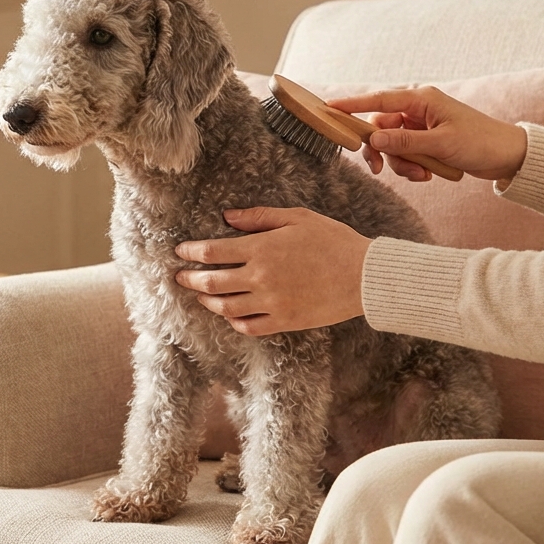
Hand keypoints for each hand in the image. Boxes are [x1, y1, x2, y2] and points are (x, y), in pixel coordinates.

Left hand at [174, 207, 370, 335]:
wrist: (365, 276)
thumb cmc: (333, 241)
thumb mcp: (297, 218)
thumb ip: (259, 217)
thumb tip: (227, 217)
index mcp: (262, 249)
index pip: (212, 252)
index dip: (190, 251)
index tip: (180, 251)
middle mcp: (261, 278)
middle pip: (211, 282)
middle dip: (189, 278)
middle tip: (179, 276)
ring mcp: (271, 303)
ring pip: (225, 308)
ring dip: (207, 301)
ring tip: (200, 295)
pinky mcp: (284, 321)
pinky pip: (249, 326)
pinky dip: (234, 321)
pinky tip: (230, 314)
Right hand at [327, 87, 527, 183]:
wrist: (507, 156)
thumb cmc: (480, 142)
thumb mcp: (440, 144)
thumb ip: (404, 142)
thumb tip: (373, 140)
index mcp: (421, 99)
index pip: (378, 99)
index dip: (352, 104)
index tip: (329, 107)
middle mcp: (418, 109)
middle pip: (380, 128)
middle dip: (381, 151)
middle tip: (379, 170)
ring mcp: (420, 126)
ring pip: (391, 145)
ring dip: (400, 164)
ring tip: (421, 175)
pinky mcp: (425, 141)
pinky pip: (404, 154)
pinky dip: (410, 167)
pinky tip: (428, 174)